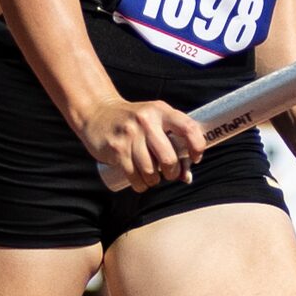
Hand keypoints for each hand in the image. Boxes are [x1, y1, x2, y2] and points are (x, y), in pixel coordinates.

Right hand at [77, 94, 203, 190]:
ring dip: (154, 181)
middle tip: (170, 173)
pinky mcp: (117, 149)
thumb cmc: (134, 123)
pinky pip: (135, 177)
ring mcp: (130, 134)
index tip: (195, 157)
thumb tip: (186, 177)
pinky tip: (140, 182)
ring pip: (151, 171)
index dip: (197, 147)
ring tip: (152, 177)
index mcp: (161, 111)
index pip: (188, 128)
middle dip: (172, 172)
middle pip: (169, 158)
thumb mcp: (154, 122)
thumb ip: (172, 143)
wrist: (97, 113)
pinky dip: (140, 185)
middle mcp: (146, 120)